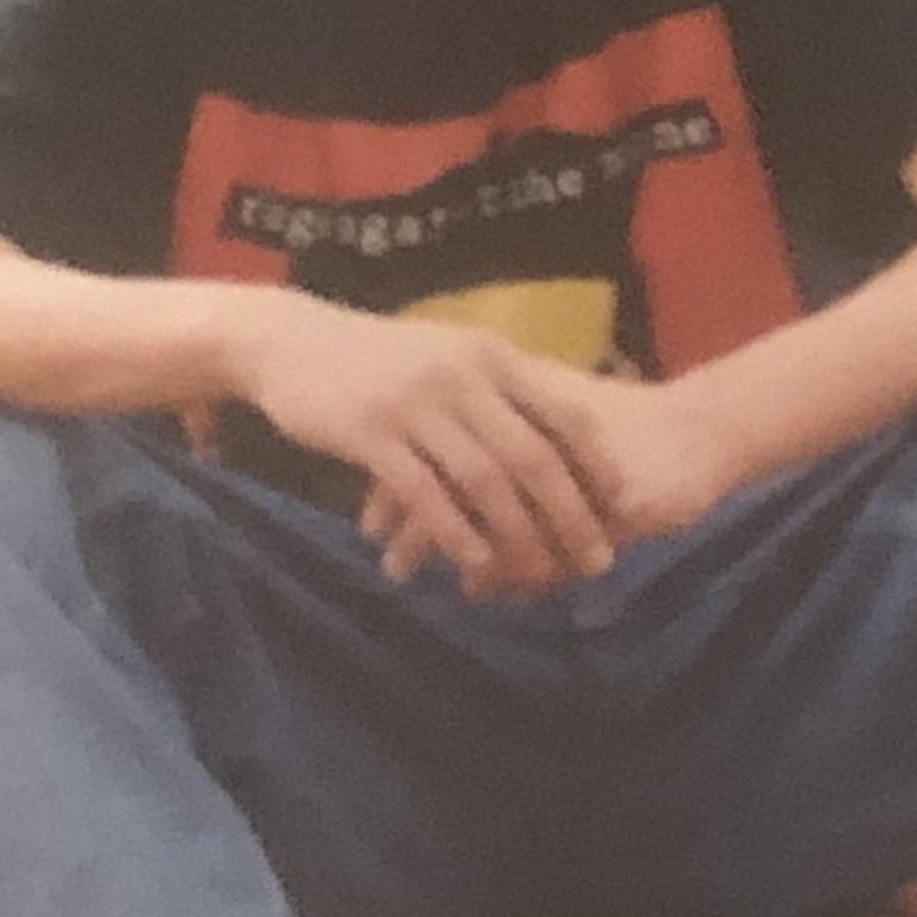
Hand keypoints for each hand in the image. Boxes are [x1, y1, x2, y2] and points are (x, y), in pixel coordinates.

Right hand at [234, 293, 623, 594]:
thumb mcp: (449, 354)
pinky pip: (423, 492)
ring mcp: (416, 404)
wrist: (290, 340)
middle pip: (532, 456)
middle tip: (597, 560)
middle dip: (571, 514)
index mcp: (489, 355)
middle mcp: (462, 375)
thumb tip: (555, 428)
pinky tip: (473, 564)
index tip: (626, 506)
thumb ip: (498, 387)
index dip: (598, 463)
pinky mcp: (371, 432)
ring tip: (539, 576)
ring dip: (517, 534)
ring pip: (483, 480)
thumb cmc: (378, 358)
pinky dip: (454, 532)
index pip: (562, 412)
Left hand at [362, 367, 745, 592]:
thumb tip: (437, 481)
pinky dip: (508, 568)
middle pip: (452, 474)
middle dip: (412, 519)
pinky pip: (542, 543)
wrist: (703, 430)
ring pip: (490, 510)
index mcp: (516, 401)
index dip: (399, 475)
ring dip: (447, 547)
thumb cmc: (625, 430)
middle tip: (382, 556)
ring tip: (413, 577)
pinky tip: (484, 587)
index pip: (436, 436)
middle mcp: (533, 428)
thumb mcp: (557, 435)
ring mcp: (567, 465)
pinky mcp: (603, 499)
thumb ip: (502, 453)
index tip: (372, 518)